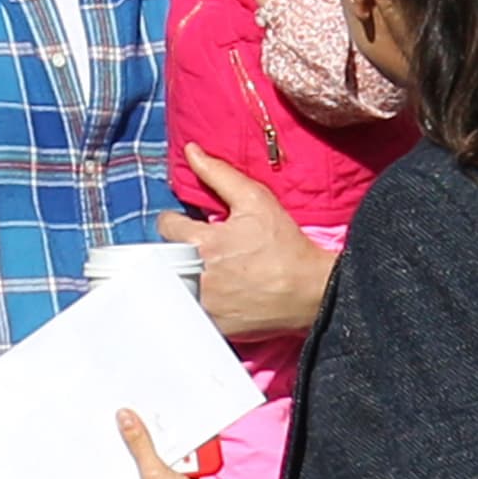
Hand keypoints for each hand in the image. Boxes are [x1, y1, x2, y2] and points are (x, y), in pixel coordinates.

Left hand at [158, 144, 335, 337]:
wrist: (311, 291)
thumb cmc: (286, 245)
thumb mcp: (256, 200)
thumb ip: (218, 174)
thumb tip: (192, 152)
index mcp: (203, 243)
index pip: (166, 226)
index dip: (177, 222)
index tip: (188, 225)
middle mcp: (197, 276)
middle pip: (166, 258)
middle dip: (178, 250)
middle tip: (200, 249)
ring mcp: (204, 305)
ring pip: (175, 285)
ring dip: (184, 277)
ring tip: (206, 272)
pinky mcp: (214, 326)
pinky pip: (192, 311)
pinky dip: (198, 302)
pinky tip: (217, 294)